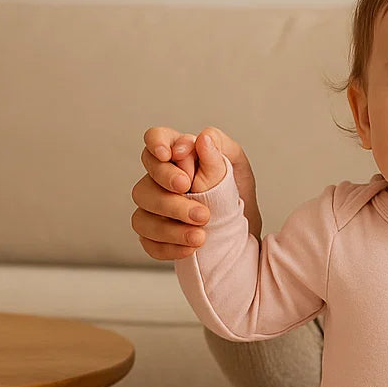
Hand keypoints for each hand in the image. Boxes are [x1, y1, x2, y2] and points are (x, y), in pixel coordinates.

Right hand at [130, 125, 259, 261]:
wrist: (245, 229)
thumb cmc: (236, 192)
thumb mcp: (237, 165)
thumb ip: (220, 148)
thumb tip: (203, 138)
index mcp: (177, 156)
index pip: (155, 140)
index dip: (157, 145)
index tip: (171, 156)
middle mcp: (158, 181)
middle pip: (145, 185)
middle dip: (172, 201)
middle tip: (202, 213)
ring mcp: (153, 210)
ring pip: (142, 218)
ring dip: (171, 229)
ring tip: (201, 235)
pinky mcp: (155, 237)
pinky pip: (149, 244)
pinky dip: (169, 248)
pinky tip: (192, 248)